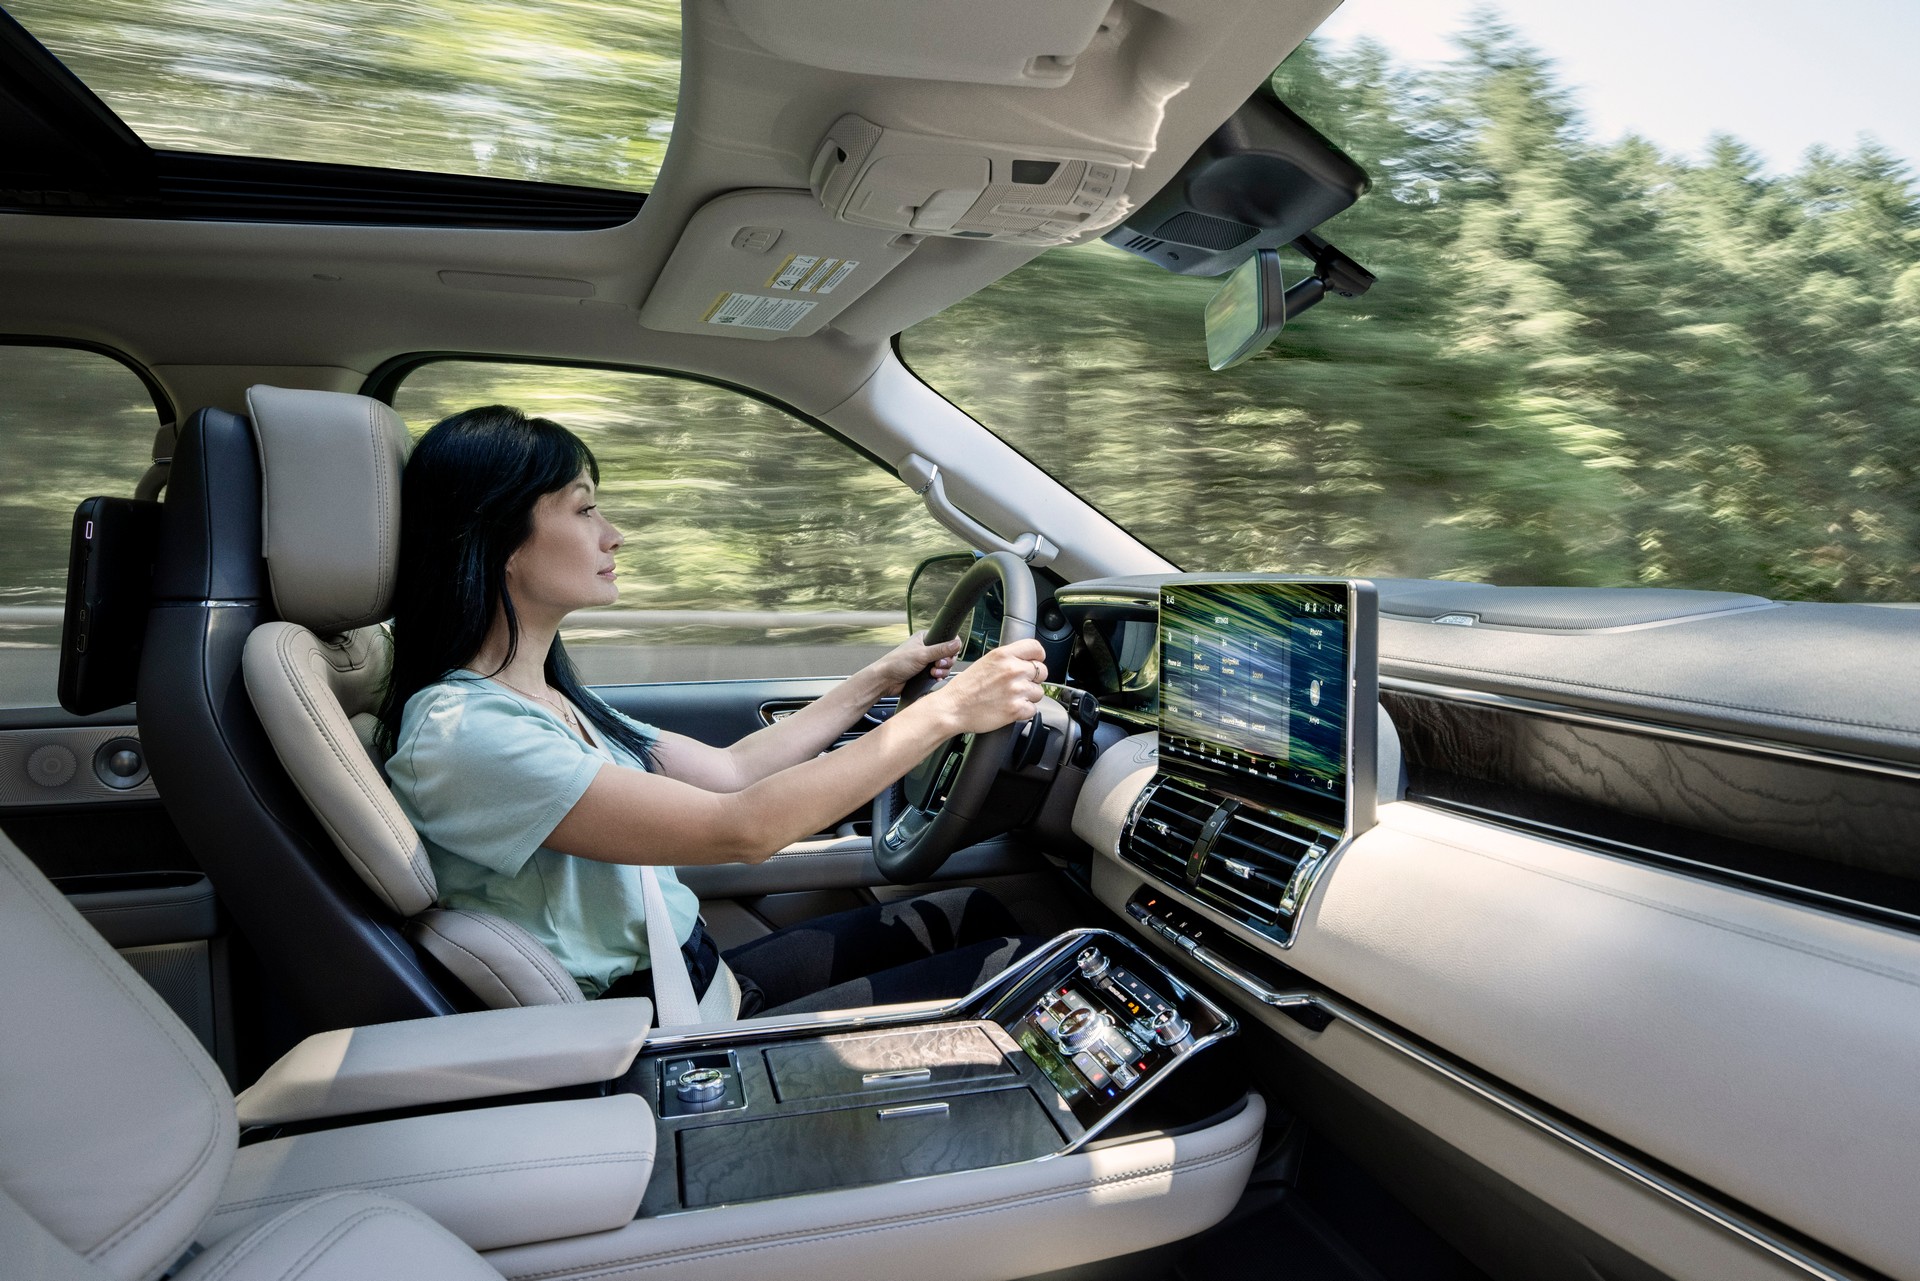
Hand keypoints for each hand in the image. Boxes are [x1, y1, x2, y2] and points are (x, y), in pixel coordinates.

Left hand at [866, 631, 963, 696]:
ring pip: (944, 665)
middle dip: (946, 662)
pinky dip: (938, 677)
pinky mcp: (925, 672)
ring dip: (942, 671)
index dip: (951, 648)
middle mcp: (927, 648)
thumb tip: (957, 643)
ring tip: (933, 673)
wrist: (885, 680)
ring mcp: (926, 661)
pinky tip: (933, 679)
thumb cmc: (897, 663)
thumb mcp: (922, 654)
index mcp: (925, 638)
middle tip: (937, 665)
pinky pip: (939, 674)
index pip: (947, 638)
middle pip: (948, 654)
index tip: (947, 655)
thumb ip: (941, 649)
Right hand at [927, 639, 1048, 734]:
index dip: (1037, 657)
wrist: (952, 708)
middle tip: (1018, 685)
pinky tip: (1009, 708)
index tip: (1035, 662)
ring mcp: (1016, 690)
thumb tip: (1025, 661)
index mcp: (1003, 655)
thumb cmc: (964, 687)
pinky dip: (1023, 711)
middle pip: (1042, 671)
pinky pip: (1033, 709)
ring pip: (1039, 692)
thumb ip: (1007, 659)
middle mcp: (1012, 670)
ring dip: (1028, 696)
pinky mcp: (1016, 709)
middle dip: (1033, 679)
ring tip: (1010, 698)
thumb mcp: (985, 662)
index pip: (1036, 648)